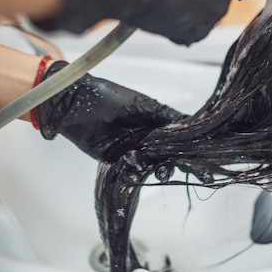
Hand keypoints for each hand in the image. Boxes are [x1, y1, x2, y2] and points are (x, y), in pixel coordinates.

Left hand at [36, 61, 185, 162]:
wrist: (76, 104)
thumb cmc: (110, 97)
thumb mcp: (142, 104)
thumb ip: (165, 115)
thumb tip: (190, 123)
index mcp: (155, 124)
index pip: (175, 138)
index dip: (185, 148)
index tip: (195, 156)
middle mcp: (146, 139)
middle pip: (165, 156)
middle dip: (171, 163)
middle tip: (171, 167)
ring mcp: (131, 151)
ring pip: (150, 165)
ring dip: (156, 170)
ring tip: (158, 171)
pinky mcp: (115, 161)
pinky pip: (130, 171)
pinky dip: (136, 174)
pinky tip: (138, 174)